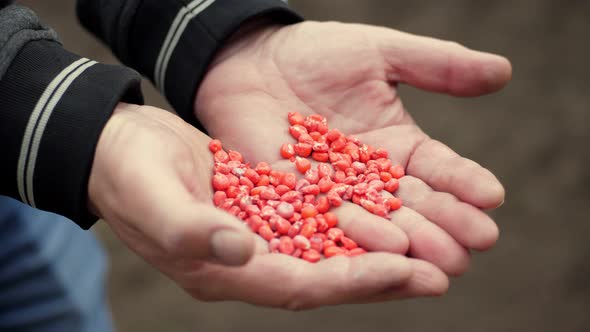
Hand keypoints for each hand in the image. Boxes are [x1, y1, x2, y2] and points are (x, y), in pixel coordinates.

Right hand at [89, 103, 440, 309]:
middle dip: (381, 277)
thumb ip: (189, 228)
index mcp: (220, 270)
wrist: (119, 147)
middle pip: (324, 276)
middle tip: (439, 273)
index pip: (297, 285)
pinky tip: (388, 211)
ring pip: (328, 251)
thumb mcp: (150, 195)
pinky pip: (318, 220)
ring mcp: (257, 237)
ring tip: (429, 249)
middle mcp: (247, 261)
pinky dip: (353, 221)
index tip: (404, 271)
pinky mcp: (264, 208)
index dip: (351, 281)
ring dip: (377, 251)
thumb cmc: (126, 172)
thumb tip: (240, 250)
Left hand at [196, 21, 511, 276]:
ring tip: (440, 260)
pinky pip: (330, 227)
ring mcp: (336, 195)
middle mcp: (373, 179)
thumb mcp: (380, 53)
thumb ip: (435, 65)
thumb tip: (503, 72)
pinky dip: (357, 241)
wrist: (251, 61)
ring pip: (380, 226)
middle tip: (477, 242)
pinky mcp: (298, 204)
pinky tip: (384, 251)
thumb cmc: (316, 53)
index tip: (492, 198)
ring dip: (412, 243)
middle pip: (417, 208)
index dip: (466, 185)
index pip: (441, 171)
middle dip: (448, 226)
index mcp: (400, 147)